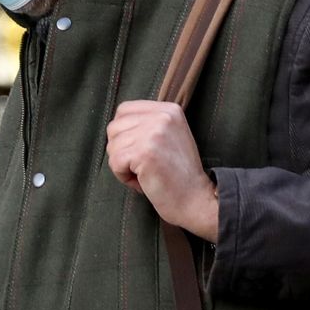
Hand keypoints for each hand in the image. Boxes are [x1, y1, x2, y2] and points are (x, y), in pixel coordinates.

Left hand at [106, 100, 218, 241]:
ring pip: (112, 145)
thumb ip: (148, 124)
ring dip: (122, 165)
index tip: (139, 151)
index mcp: (168, 110)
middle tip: (142, 166)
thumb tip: (116, 124)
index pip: (124, 110)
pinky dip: (123, 176)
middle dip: (120, 150)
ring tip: (144, 173)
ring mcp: (153, 133)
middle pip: (114, 127)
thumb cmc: (179, 174)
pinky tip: (142, 181)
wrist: (196, 199)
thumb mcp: (170, 136)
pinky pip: (115, 161)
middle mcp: (162, 116)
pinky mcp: (144, 152)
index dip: (123, 133)